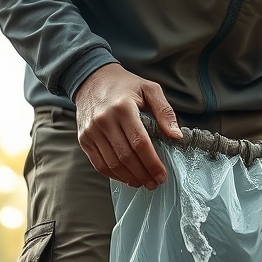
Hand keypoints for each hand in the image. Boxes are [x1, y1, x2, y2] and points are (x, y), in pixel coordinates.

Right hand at [74, 63, 181, 189]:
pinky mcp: (84, 139)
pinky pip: (99, 164)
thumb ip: (164, 111)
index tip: (162, 175)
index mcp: (123, 107)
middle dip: (143, 174)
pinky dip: (114, 175)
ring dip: (129, 178)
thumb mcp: (149, 89)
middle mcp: (104, 120)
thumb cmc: (124, 86)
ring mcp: (92, 131)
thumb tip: (176, 136)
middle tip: (154, 183)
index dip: (152, 163)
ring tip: (142, 182)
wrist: (91, 79)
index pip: (140, 143)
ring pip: (112, 164)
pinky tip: (126, 178)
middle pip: (126, 157)